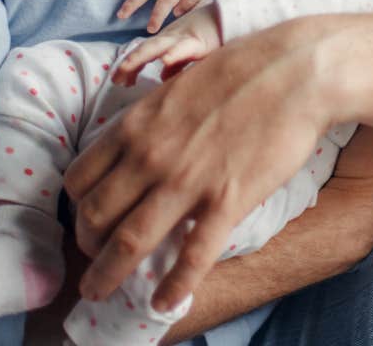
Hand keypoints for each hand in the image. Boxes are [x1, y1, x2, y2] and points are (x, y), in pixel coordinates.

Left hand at [63, 16, 339, 313]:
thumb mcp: (178, 85)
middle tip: (93, 258)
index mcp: (136, 124)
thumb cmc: (241, 69)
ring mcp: (187, 181)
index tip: (87, 218)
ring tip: (99, 294)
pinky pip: (191, 257)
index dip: (77, 206)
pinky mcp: (227, 201)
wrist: (295, 71)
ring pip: (127, 244)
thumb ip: (152, 118)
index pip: (80, 178)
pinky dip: (173, 288)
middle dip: (86, 246)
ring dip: (107, 276)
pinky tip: (165, 303)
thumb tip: (138, 142)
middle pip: (94, 216)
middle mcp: (150, 155)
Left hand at [111, 3, 222, 86]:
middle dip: (129, 63)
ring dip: (141, 56)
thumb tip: (163, 76)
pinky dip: (174, 53)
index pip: (144, 52)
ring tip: (127, 66)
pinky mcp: (199, 43)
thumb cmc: (210, 34)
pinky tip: (165, 60)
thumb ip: (176, 63)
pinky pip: (184, 49)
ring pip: (158, 47)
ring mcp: (184, 39)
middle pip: (146, 49)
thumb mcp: (189, 49)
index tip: (118, 80)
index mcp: (168, 41)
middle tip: (115, 79)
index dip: (130, 65)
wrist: (230, 17)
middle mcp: (172, 38)